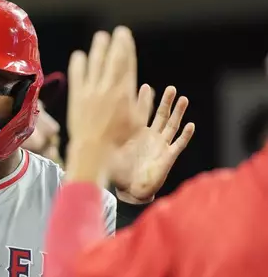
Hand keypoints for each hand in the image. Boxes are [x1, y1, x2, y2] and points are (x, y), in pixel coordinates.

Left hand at [64, 26, 149, 183]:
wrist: (93, 150)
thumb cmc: (118, 140)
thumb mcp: (137, 122)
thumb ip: (142, 103)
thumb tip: (146, 88)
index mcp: (125, 92)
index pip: (127, 63)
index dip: (127, 47)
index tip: (126, 36)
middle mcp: (108, 88)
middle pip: (112, 58)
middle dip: (115, 43)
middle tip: (116, 32)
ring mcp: (91, 91)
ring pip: (95, 63)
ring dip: (98, 48)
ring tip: (101, 37)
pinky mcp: (77, 96)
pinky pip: (77, 75)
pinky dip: (78, 64)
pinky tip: (79, 55)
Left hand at [110, 85, 194, 202]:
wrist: (130, 191)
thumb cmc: (118, 173)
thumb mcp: (109, 152)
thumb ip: (102, 139)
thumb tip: (86, 127)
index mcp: (136, 134)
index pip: (141, 112)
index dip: (144, 100)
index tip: (146, 86)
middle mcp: (151, 137)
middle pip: (161, 115)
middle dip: (166, 101)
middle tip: (170, 88)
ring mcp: (161, 145)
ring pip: (172, 125)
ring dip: (178, 113)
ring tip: (182, 99)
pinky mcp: (168, 156)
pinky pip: (179, 144)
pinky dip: (185, 135)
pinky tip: (190, 125)